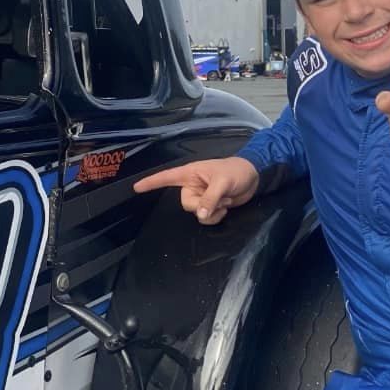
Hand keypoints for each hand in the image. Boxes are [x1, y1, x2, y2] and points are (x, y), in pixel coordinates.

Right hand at [132, 156, 260, 224]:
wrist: (254, 177)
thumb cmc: (236, 171)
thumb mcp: (223, 182)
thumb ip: (210, 198)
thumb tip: (199, 214)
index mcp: (190, 174)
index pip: (166, 178)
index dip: (151, 182)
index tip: (136, 187)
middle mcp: (192, 186)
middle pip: (186, 204)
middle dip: (202, 206)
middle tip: (219, 199)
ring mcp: (202, 197)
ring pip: (197, 214)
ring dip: (212, 212)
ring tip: (225, 201)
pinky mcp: (211, 206)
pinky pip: (206, 218)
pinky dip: (217, 216)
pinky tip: (226, 207)